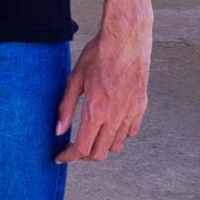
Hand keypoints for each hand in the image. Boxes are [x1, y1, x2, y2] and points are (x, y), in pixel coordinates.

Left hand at [55, 28, 150, 161]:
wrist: (126, 42)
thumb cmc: (97, 57)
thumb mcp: (74, 80)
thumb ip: (66, 108)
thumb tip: (59, 131)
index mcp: (96, 110)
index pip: (82, 147)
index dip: (69, 156)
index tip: (60, 157)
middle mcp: (115, 117)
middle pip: (100, 153)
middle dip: (83, 155)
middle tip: (72, 148)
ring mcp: (131, 113)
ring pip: (116, 145)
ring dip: (101, 146)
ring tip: (89, 136)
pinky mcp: (141, 108)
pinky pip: (130, 132)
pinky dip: (117, 135)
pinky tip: (108, 125)